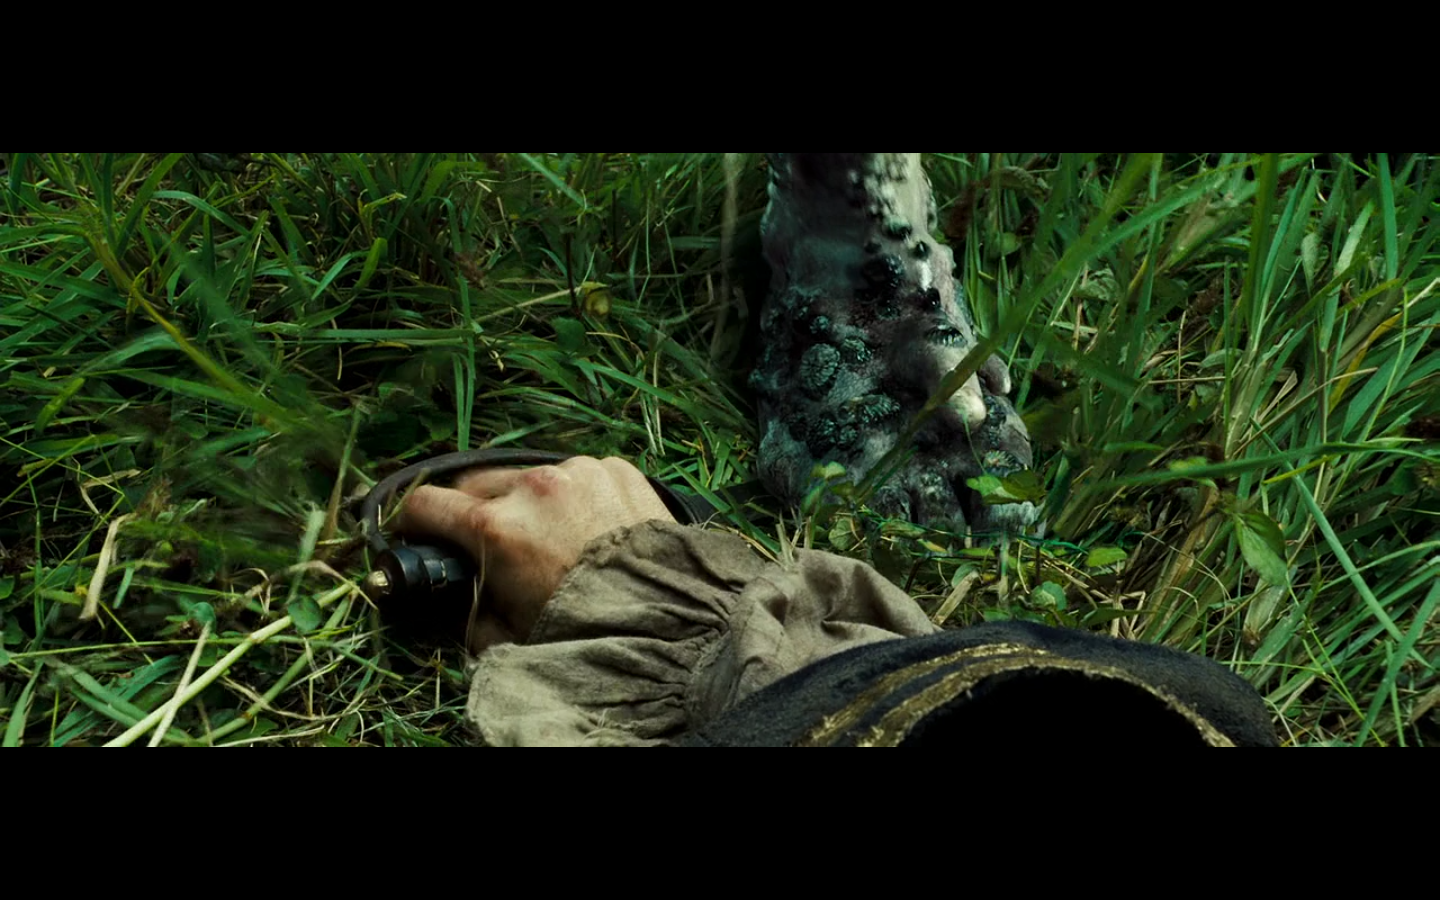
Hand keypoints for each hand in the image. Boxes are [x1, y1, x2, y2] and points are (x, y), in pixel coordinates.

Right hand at [399, 456, 676, 649]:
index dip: (415, 521)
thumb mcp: (508, 635)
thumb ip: (471, 611)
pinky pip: (579, 475)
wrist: (668, 617)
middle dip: (476, 511)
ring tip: (553, 536)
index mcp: (495, 527)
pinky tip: (592, 527)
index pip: (426, 503)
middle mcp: (533, 486)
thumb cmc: (586, 631)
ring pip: (532, 476)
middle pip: (478, 484)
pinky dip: (577, 496)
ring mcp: (578, 471)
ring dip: (530, 500)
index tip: (418, 530)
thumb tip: (462, 599)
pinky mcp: (616, 468)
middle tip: (492, 542)